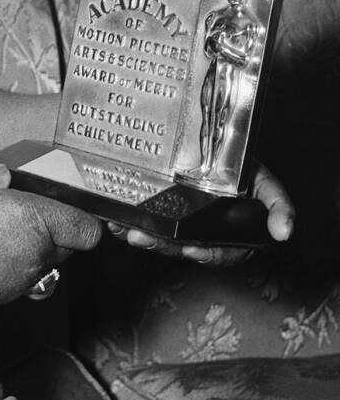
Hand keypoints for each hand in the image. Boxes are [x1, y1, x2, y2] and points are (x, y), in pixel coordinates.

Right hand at [0, 164, 101, 329]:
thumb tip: (0, 179)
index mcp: (34, 220)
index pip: (87, 229)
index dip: (83, 217)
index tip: (65, 204)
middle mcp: (34, 257)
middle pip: (69, 249)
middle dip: (57, 232)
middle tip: (25, 212)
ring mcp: (17, 284)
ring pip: (44, 266)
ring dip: (31, 250)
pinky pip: (19, 280)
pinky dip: (10, 267)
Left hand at [114, 162, 293, 265]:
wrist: (225, 145)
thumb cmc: (246, 169)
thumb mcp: (266, 184)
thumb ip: (278, 206)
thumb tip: (284, 232)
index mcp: (229, 235)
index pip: (218, 253)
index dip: (206, 254)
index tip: (192, 251)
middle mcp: (203, 231)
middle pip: (182, 246)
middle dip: (161, 245)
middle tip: (140, 238)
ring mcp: (180, 221)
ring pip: (161, 236)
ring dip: (141, 234)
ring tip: (123, 228)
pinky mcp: (161, 209)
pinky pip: (145, 221)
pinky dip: (129, 221)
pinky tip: (114, 217)